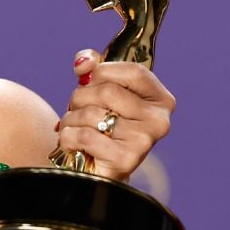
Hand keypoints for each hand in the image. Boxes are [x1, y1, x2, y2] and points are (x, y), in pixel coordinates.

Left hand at [54, 49, 175, 180]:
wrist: (99, 168)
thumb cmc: (102, 123)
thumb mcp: (102, 90)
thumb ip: (94, 68)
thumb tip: (83, 62)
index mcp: (160, 99)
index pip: (134, 71)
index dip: (104, 70)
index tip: (88, 78)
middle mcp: (158, 121)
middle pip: (109, 91)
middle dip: (81, 96)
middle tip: (77, 108)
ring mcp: (144, 142)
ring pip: (92, 113)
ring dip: (71, 118)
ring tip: (74, 126)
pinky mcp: (124, 160)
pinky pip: (85, 136)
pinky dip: (69, 136)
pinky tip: (72, 142)